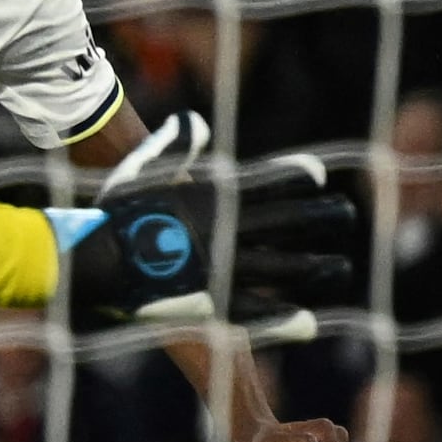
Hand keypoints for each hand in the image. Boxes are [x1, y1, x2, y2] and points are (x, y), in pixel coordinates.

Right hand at [59, 130, 361, 330]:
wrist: (95, 261)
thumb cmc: (113, 213)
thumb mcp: (141, 169)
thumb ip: (174, 144)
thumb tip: (195, 120)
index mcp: (218, 194)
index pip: (276, 179)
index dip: (302, 176)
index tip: (317, 178)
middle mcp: (233, 229)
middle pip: (296, 220)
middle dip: (325, 216)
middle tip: (346, 216)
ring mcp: (228, 268)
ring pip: (289, 267)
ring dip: (320, 267)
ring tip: (339, 268)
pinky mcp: (214, 304)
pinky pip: (260, 313)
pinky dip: (287, 318)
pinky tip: (310, 321)